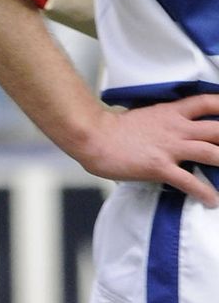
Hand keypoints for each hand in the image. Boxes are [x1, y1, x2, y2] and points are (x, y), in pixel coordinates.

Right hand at [78, 96, 218, 205]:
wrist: (96, 138)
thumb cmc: (113, 130)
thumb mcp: (145, 117)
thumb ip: (162, 123)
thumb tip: (165, 133)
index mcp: (173, 112)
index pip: (210, 102)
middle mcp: (177, 128)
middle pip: (218, 129)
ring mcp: (170, 148)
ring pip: (211, 152)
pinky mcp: (159, 168)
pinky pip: (188, 181)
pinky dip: (203, 192)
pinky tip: (212, 200)